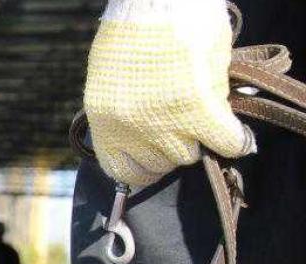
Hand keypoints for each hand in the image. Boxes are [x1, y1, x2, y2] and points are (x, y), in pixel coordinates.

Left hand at [85, 0, 253, 186]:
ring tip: (204, 115)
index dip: (142, 169)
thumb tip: (147, 135)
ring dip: (199, 139)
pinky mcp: (200, 110)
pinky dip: (233, 141)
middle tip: (183, 128)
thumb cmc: (134, 32)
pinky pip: (224, 142)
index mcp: (105, 120)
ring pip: (189, 153)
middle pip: (160, 163)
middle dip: (172, 148)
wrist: (157, 3)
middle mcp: (132, 128)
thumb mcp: (113, 79)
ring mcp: (165, 122)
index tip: (153, 163)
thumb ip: (126, 110)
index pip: (121, 171)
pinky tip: (234, 135)